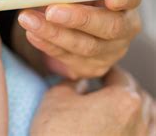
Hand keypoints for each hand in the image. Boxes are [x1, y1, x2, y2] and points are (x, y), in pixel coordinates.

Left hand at [17, 0, 142, 78]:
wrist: (74, 26)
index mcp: (125, 1)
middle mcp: (124, 28)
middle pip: (109, 26)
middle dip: (78, 19)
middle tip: (51, 11)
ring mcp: (110, 51)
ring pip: (84, 46)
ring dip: (52, 33)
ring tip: (27, 20)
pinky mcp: (91, 67)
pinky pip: (68, 58)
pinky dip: (47, 45)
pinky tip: (32, 33)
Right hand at [31, 66, 155, 135]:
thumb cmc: (58, 135)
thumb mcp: (55, 97)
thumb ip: (72, 82)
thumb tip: (81, 81)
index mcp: (123, 99)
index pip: (119, 76)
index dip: (105, 72)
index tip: (97, 73)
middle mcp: (140, 121)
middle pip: (137, 96)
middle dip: (121, 89)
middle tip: (104, 88)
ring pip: (149, 119)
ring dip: (136, 110)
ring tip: (116, 110)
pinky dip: (138, 130)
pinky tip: (124, 130)